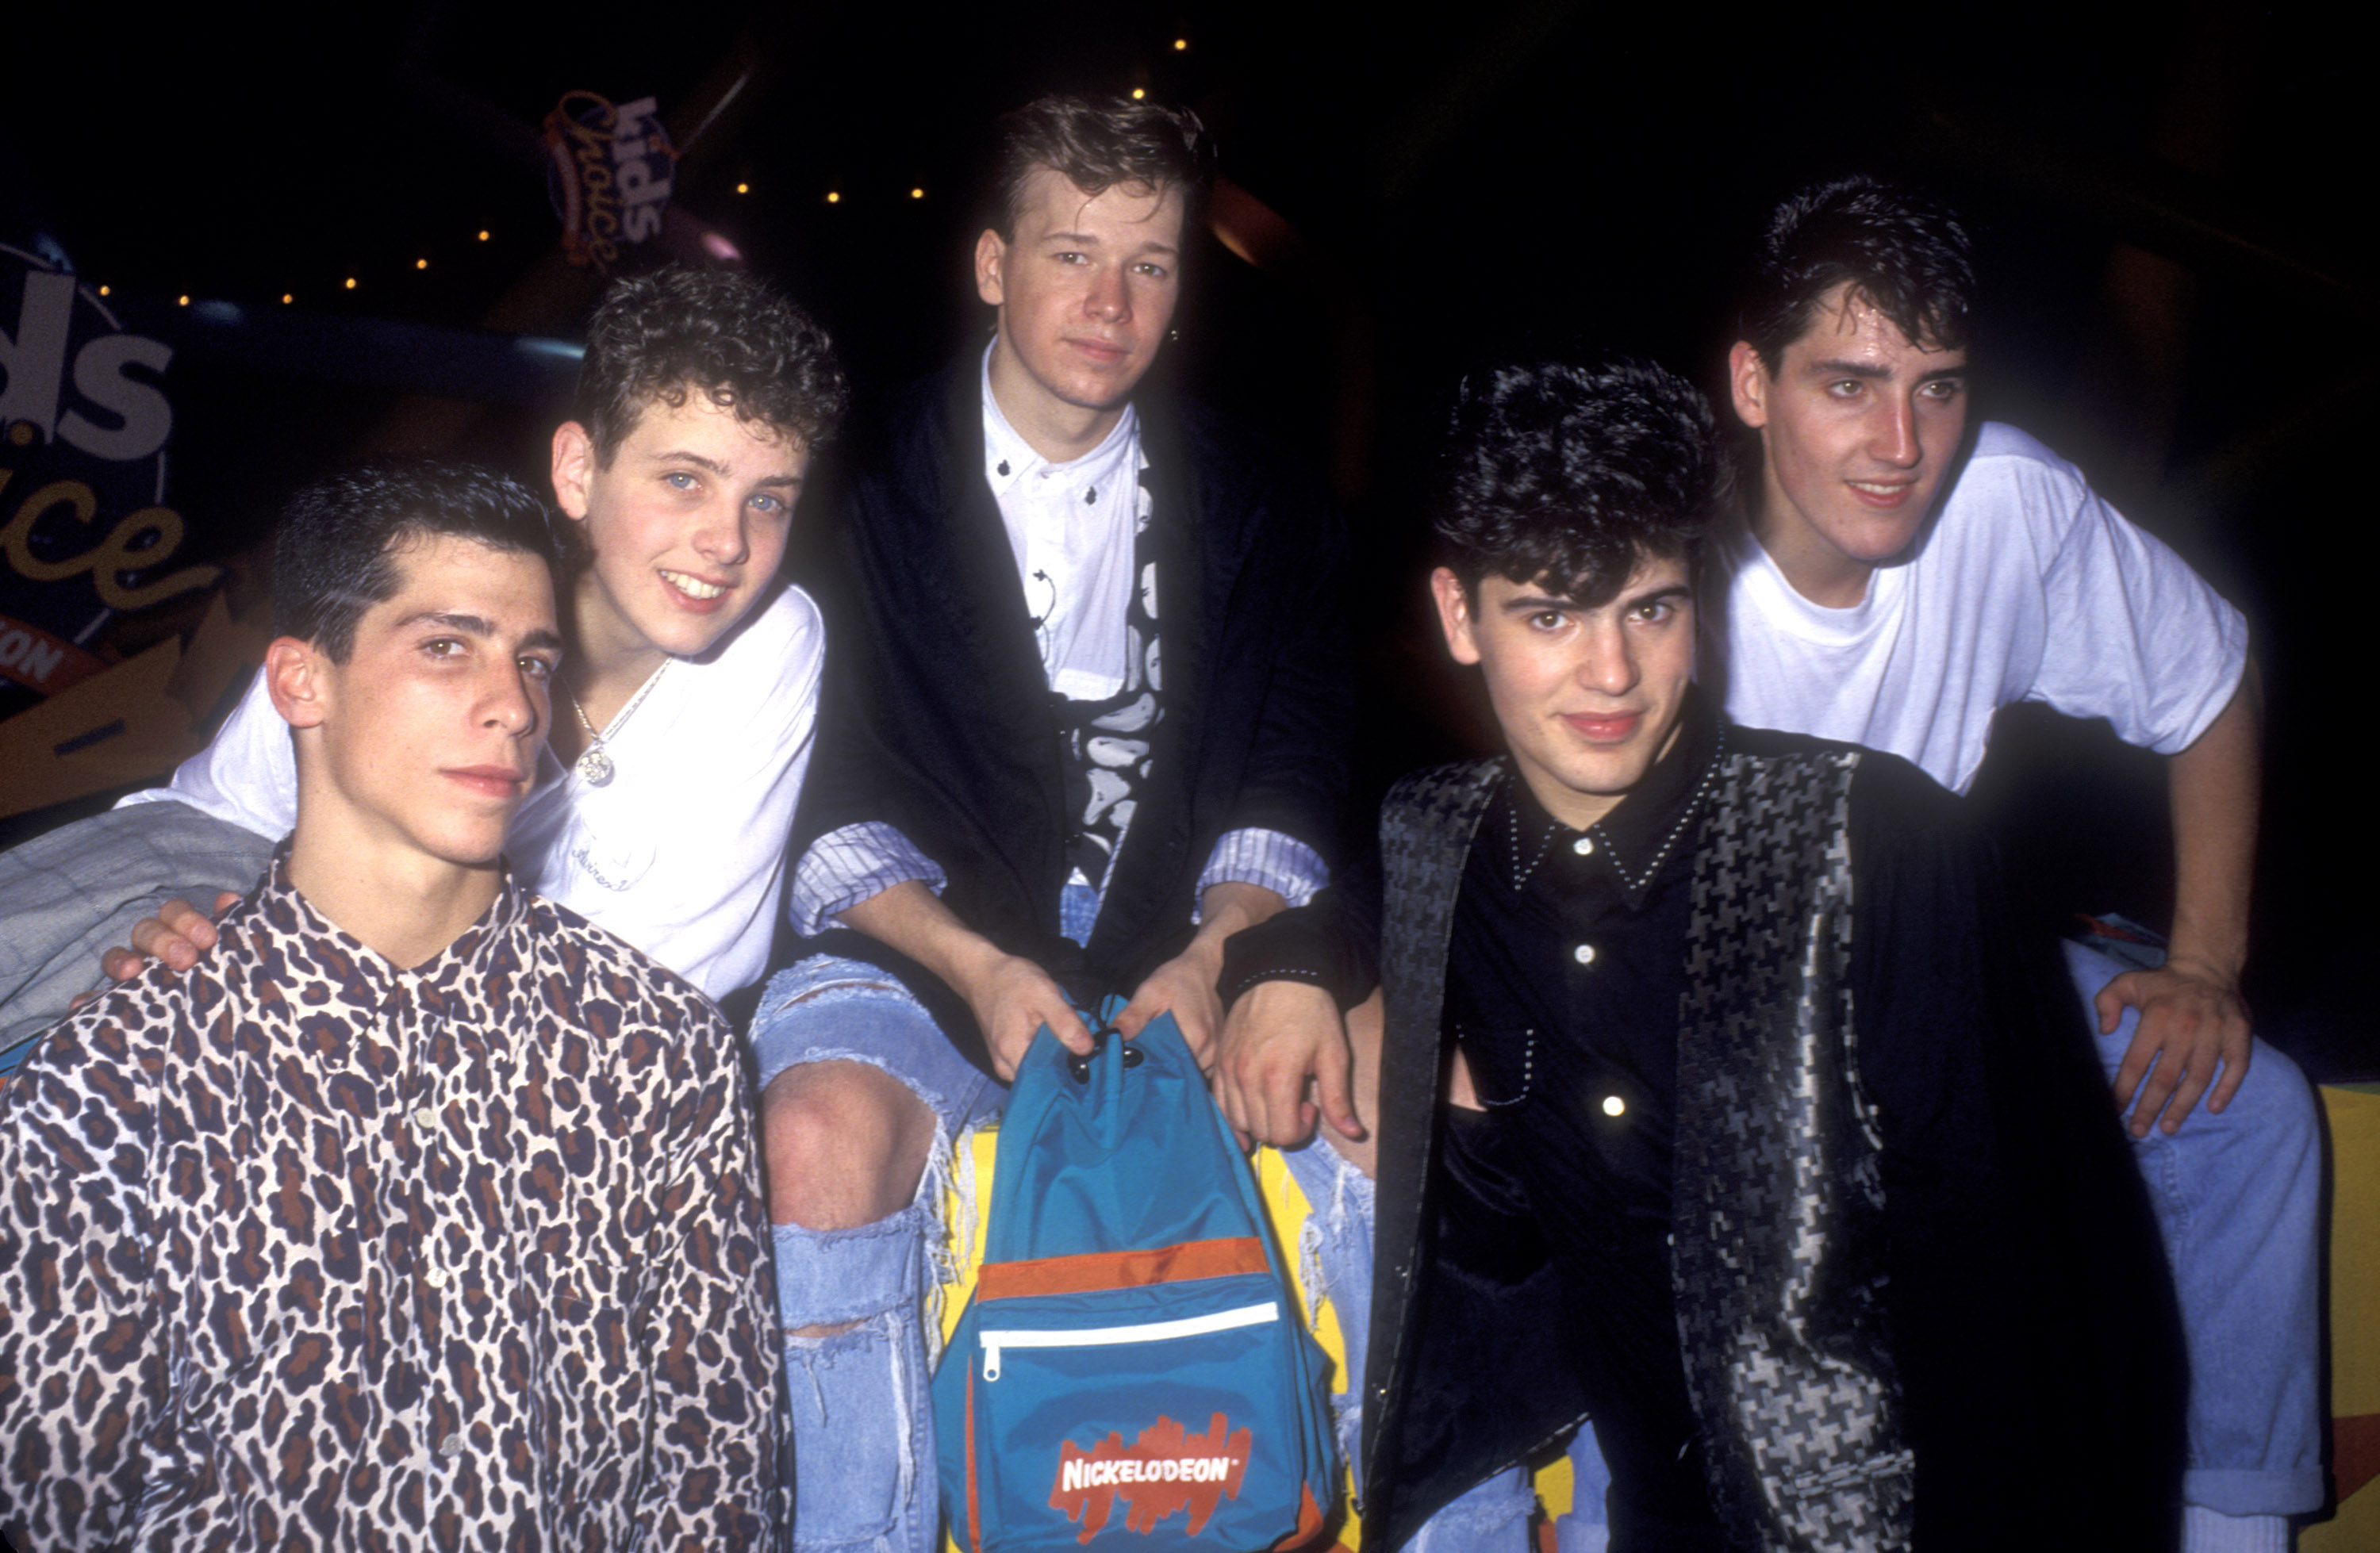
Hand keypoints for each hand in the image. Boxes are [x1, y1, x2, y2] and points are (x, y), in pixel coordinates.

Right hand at [73, 891, 240, 1009]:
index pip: (174, 912)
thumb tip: (228, 899)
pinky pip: (93, 1001)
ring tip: (131, 972)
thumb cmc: (230, 986)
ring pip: (116, 957)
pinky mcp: (114, 1006)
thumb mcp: (236, 960)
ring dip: (120, 960)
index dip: (187, 920)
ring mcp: (131, 977)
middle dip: (164, 941)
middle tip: (185, 960)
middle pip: (146, 931)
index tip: (207, 939)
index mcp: (182, 935)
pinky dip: (86, 1000)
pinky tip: (82, 1004)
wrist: (223, 1036)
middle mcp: (153, 951)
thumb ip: (233, 930)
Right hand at [955, 950, 1092, 1083]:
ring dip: (1052, 1062)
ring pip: (1034, 1073)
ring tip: (1067, 1044)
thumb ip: (1064, 1021)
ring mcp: (1001, 1062)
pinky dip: (1041, 1057)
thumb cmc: (1013, 981)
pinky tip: (1051, 1042)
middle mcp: (1004, 1065)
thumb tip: (1086, 1049)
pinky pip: (1026, 1065)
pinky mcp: (1002, 1056)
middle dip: (1062, 1068)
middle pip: (1041, 1079)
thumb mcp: (1044, 993)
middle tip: (1081, 1050)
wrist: (982, 972)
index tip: (1088, 1062)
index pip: (1047, 1080)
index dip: (1070, 1074)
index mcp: (1014, 1052)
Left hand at [1113, 939, 1228, 1069]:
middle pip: (1184, 1075)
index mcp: (1196, 1038)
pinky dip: (1187, 1067)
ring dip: (1177, 1072)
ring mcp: (1217, 1052)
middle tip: (1145, 1071)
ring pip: (1193, 1074)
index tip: (1138, 1073)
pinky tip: (1174, 1060)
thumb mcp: (1149, 992)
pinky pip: (1202, 1069)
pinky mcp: (1218, 1050)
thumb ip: (1133, 1016)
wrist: (1199, 970)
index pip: (1173, 1071)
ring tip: (1159, 1065)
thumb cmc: (1174, 980)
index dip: (1154, 1074)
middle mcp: (1211, 1050)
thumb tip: (1113, 1037)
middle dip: (1165, 1075)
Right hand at [1212, 981, 1365, 1149]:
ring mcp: (1227, 1069)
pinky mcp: (1218, 1062)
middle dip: (1283, 1126)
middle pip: (1261, 1131)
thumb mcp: (1334, 1054)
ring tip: (1275, 1097)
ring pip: (1238, 1122)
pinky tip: (1252, 1102)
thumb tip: (1354, 1134)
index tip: (1310, 1106)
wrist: (1280, 976)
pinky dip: (1235, 1113)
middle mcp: (1246, 1077)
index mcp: (1277, 1076)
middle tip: (1296, 1101)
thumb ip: (1338, 1099)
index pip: (1282, 1134)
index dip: (1302, 1129)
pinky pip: (1219, 1104)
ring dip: (1259, 1120)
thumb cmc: (1312, 1014)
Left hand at [2099, 959, 2252, 1136]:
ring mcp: (2216, 1031)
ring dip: (2184, 1106)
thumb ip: (2107, 1002)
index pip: (2136, 1062)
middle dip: (2151, 1107)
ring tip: (2169, 1127)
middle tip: (2140, 1130)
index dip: (2125, 1089)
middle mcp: (2186, 1027)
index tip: (2115, 1110)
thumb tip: (2103, 1030)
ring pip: (2198, 1077)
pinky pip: (2237, 1066)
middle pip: (2166, 1077)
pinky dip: (2227, 1088)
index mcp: (2157, 1016)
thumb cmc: (2161, 983)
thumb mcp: (2126, 982)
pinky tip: (2213, 1108)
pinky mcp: (2239, 1034)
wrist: (2207, 966)